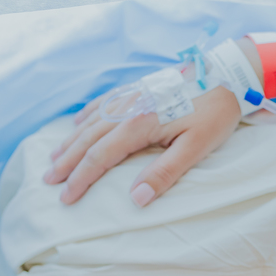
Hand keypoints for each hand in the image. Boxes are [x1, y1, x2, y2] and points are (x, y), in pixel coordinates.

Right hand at [44, 81, 240, 205]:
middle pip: (88, 139)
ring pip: (91, 122)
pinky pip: (102, 103)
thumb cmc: (214, 115)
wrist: (225, 75)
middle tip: (49, 181)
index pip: (100, 157)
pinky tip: (77, 125)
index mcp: (139, 125)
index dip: (81, 179)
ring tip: (54, 158)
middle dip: (67, 162)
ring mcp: (130, 96)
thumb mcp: (195, 148)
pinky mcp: (137, 89)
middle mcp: (128, 108)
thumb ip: (164, 173)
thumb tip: (136, 199)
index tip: (67, 197)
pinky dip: (86, 116)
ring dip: (71, 141)